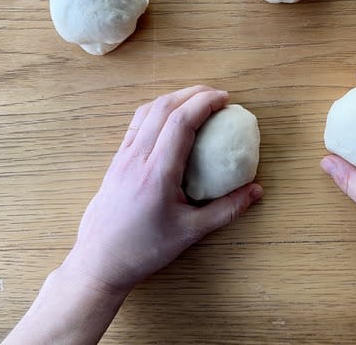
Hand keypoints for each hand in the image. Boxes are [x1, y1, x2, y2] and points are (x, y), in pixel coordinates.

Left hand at [64, 86, 262, 291]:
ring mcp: (123, 158)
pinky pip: (137, 125)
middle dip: (192, 93)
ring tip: (196, 100)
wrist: (99, 262)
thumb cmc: (145, 249)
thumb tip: (256, 191)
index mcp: (157, 173)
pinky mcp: (116, 162)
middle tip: (216, 95)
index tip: (225, 99)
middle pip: (163, 108)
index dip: (204, 103)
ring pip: (146, 112)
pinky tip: (170, 119)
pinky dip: (157, 111)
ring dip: (173, 98)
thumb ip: (226, 210)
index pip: (181, 122)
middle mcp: (137, 158)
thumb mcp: (191, 232)